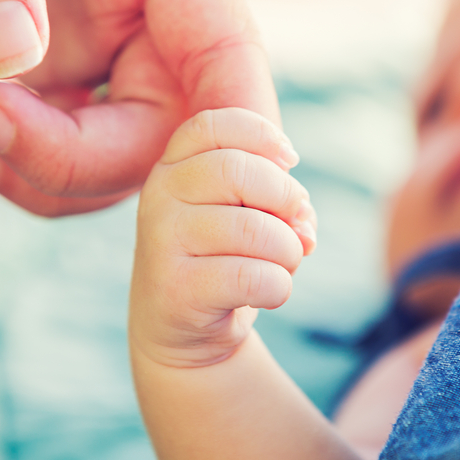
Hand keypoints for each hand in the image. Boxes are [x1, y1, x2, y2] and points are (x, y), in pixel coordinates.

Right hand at [129, 108, 316, 368]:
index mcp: (173, 166)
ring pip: (253, 229)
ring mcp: (162, 242)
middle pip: (238, 171)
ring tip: (282, 265)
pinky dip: (279, 286)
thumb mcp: (249, 214)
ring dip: (288, 251)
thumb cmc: (226, 259)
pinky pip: (252, 276)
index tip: (290, 160)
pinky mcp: (176, 289)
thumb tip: (301, 223)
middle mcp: (159, 196)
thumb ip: (279, 201)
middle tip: (296, 225)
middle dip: (286, 197)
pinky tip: (268, 293)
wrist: (184, 334)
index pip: (214, 125)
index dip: (261, 134)